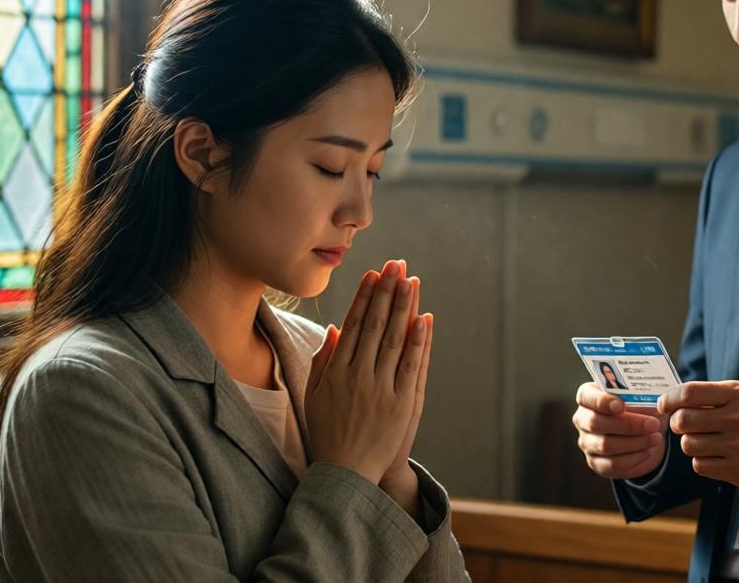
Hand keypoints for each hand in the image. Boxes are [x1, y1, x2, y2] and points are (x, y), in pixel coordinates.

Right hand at [305, 260, 430, 485]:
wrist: (345, 474)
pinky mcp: (401, 404)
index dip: (365, 297)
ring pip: (394, 340)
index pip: (353, 325)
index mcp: (336, 371)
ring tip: (411, 280)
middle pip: (375, 325)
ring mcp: (381, 389)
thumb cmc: (327, 433)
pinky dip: (418, 341)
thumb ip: (322, 362)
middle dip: (386, 291)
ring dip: (404, 307)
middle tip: (396, 264)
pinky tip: (424, 318)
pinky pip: (411, 366)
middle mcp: (358, 375)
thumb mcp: (313, 396)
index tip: (373, 274)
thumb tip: (334, 330)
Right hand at [573, 382, 666, 479]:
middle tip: (653, 424)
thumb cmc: (640, 407)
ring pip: (605, 445)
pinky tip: (648, 451)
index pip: (585, 396)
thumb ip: (641, 396)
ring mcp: (587, 442)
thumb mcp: (642, 396)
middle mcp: (582, 419)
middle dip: (627, 425)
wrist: (645, 433)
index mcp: (588, 396)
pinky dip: (634, 458)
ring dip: (635, 442)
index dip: (601, 401)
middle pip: (595, 423)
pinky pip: (612, 464)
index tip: (621, 406)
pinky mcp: (596, 463)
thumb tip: (655, 402)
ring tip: (656, 438)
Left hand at [658, 381, 738, 491]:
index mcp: (738, 395)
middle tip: (683, 424)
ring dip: (690, 443)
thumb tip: (673, 400)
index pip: (690, 393)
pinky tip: (716, 456)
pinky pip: (700, 465)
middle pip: (683, 420)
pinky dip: (702, 461)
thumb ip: (712, 395)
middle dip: (677, 423)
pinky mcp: (738, 470)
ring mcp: (738, 447)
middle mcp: (737, 419)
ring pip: (688, 445)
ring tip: (705, 440)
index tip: (663, 405)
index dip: (670, 399)